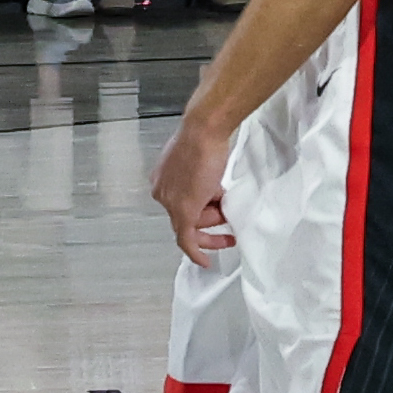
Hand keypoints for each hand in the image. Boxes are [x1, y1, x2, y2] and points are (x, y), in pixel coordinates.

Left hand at [152, 110, 236, 266]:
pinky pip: (186, 239)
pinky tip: (204, 261)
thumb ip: (201, 181)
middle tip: (226, 228)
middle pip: (185, 217)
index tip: (208, 222)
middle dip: (209, 222)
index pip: (179, 205)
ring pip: (192, 226)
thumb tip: (212, 193)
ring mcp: (170, 202)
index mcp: (162, 180)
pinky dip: (195, 251)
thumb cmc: (205, 139)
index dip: (198, 213)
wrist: (204, 131)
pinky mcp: (183, 210)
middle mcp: (162, 192)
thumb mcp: (201, 164)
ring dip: (215, 223)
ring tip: (230, 210)